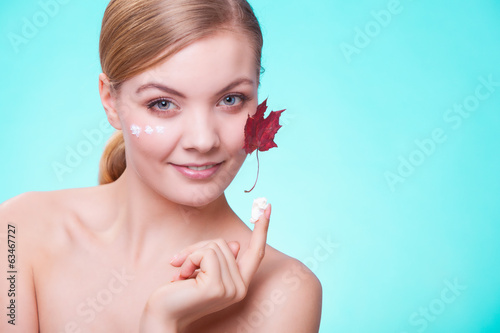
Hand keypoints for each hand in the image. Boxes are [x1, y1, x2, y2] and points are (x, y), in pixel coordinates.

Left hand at [139, 203, 271, 331]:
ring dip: (192, 255)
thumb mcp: (202, 271)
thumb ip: (219, 258)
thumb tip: (236, 244)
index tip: (267, 207)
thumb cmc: (179, 293)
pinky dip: (190, 259)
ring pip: (215, 246)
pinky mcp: (217, 287)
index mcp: (240, 284)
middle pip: (225, 244)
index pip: (256, 253)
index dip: (262, 229)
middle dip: (199, 248)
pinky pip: (206, 254)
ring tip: (181, 274)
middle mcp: (240, 288)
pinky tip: (180, 276)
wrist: (162, 315)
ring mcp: (230, 289)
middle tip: (181, 264)